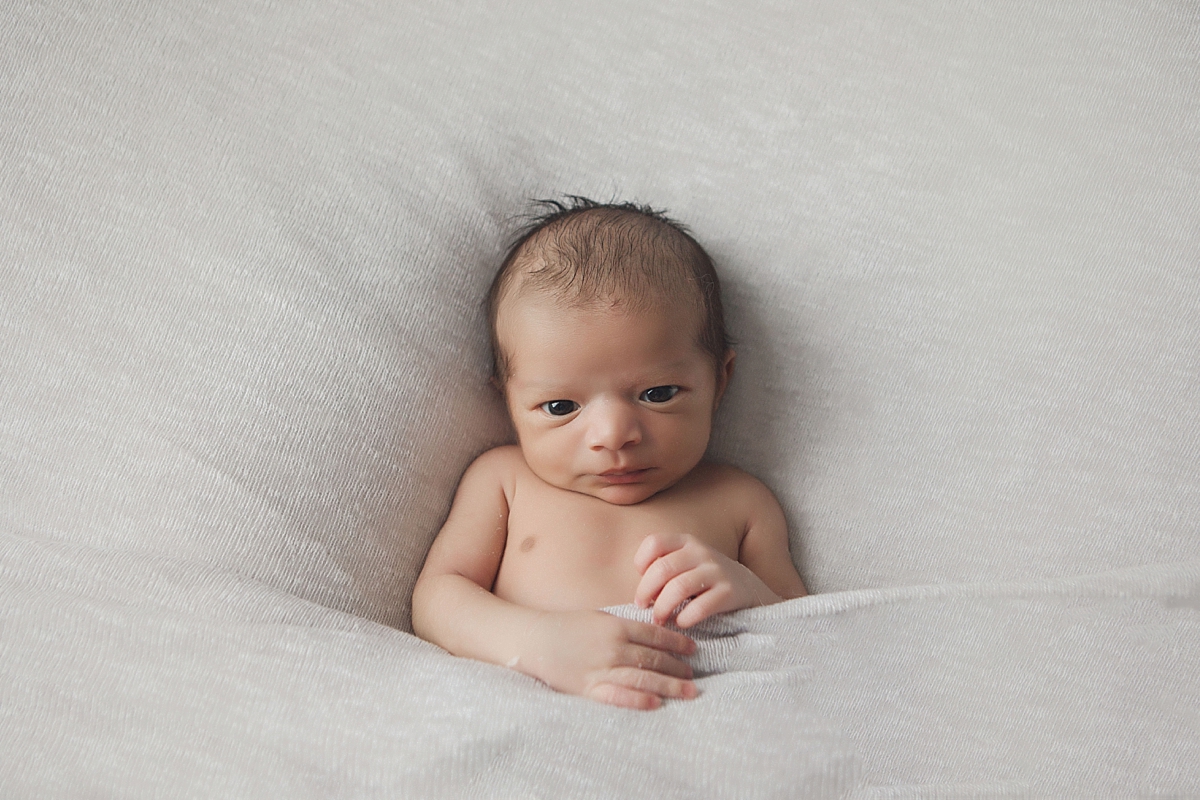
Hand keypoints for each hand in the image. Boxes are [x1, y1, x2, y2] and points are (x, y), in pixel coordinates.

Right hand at [522, 609, 698, 709]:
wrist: (533, 639)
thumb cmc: (566, 627)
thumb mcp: (598, 618)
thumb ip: (624, 626)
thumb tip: (653, 633)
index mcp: (616, 626)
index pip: (655, 635)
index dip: (677, 642)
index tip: (693, 649)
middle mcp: (613, 647)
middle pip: (654, 658)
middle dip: (677, 666)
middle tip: (694, 674)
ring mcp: (601, 668)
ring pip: (643, 677)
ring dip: (669, 684)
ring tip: (688, 690)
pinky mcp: (588, 688)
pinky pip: (617, 696)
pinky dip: (637, 700)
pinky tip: (655, 703)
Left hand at [634, 532, 780, 627]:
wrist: (751, 590)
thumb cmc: (706, 581)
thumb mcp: (686, 565)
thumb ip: (663, 569)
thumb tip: (638, 593)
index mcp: (686, 542)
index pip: (654, 542)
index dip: (641, 562)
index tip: (642, 581)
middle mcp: (701, 552)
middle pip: (662, 569)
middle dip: (646, 592)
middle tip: (642, 608)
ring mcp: (717, 571)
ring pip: (678, 588)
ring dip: (662, 608)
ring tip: (659, 619)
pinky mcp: (730, 592)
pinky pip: (700, 607)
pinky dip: (685, 618)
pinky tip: (681, 623)